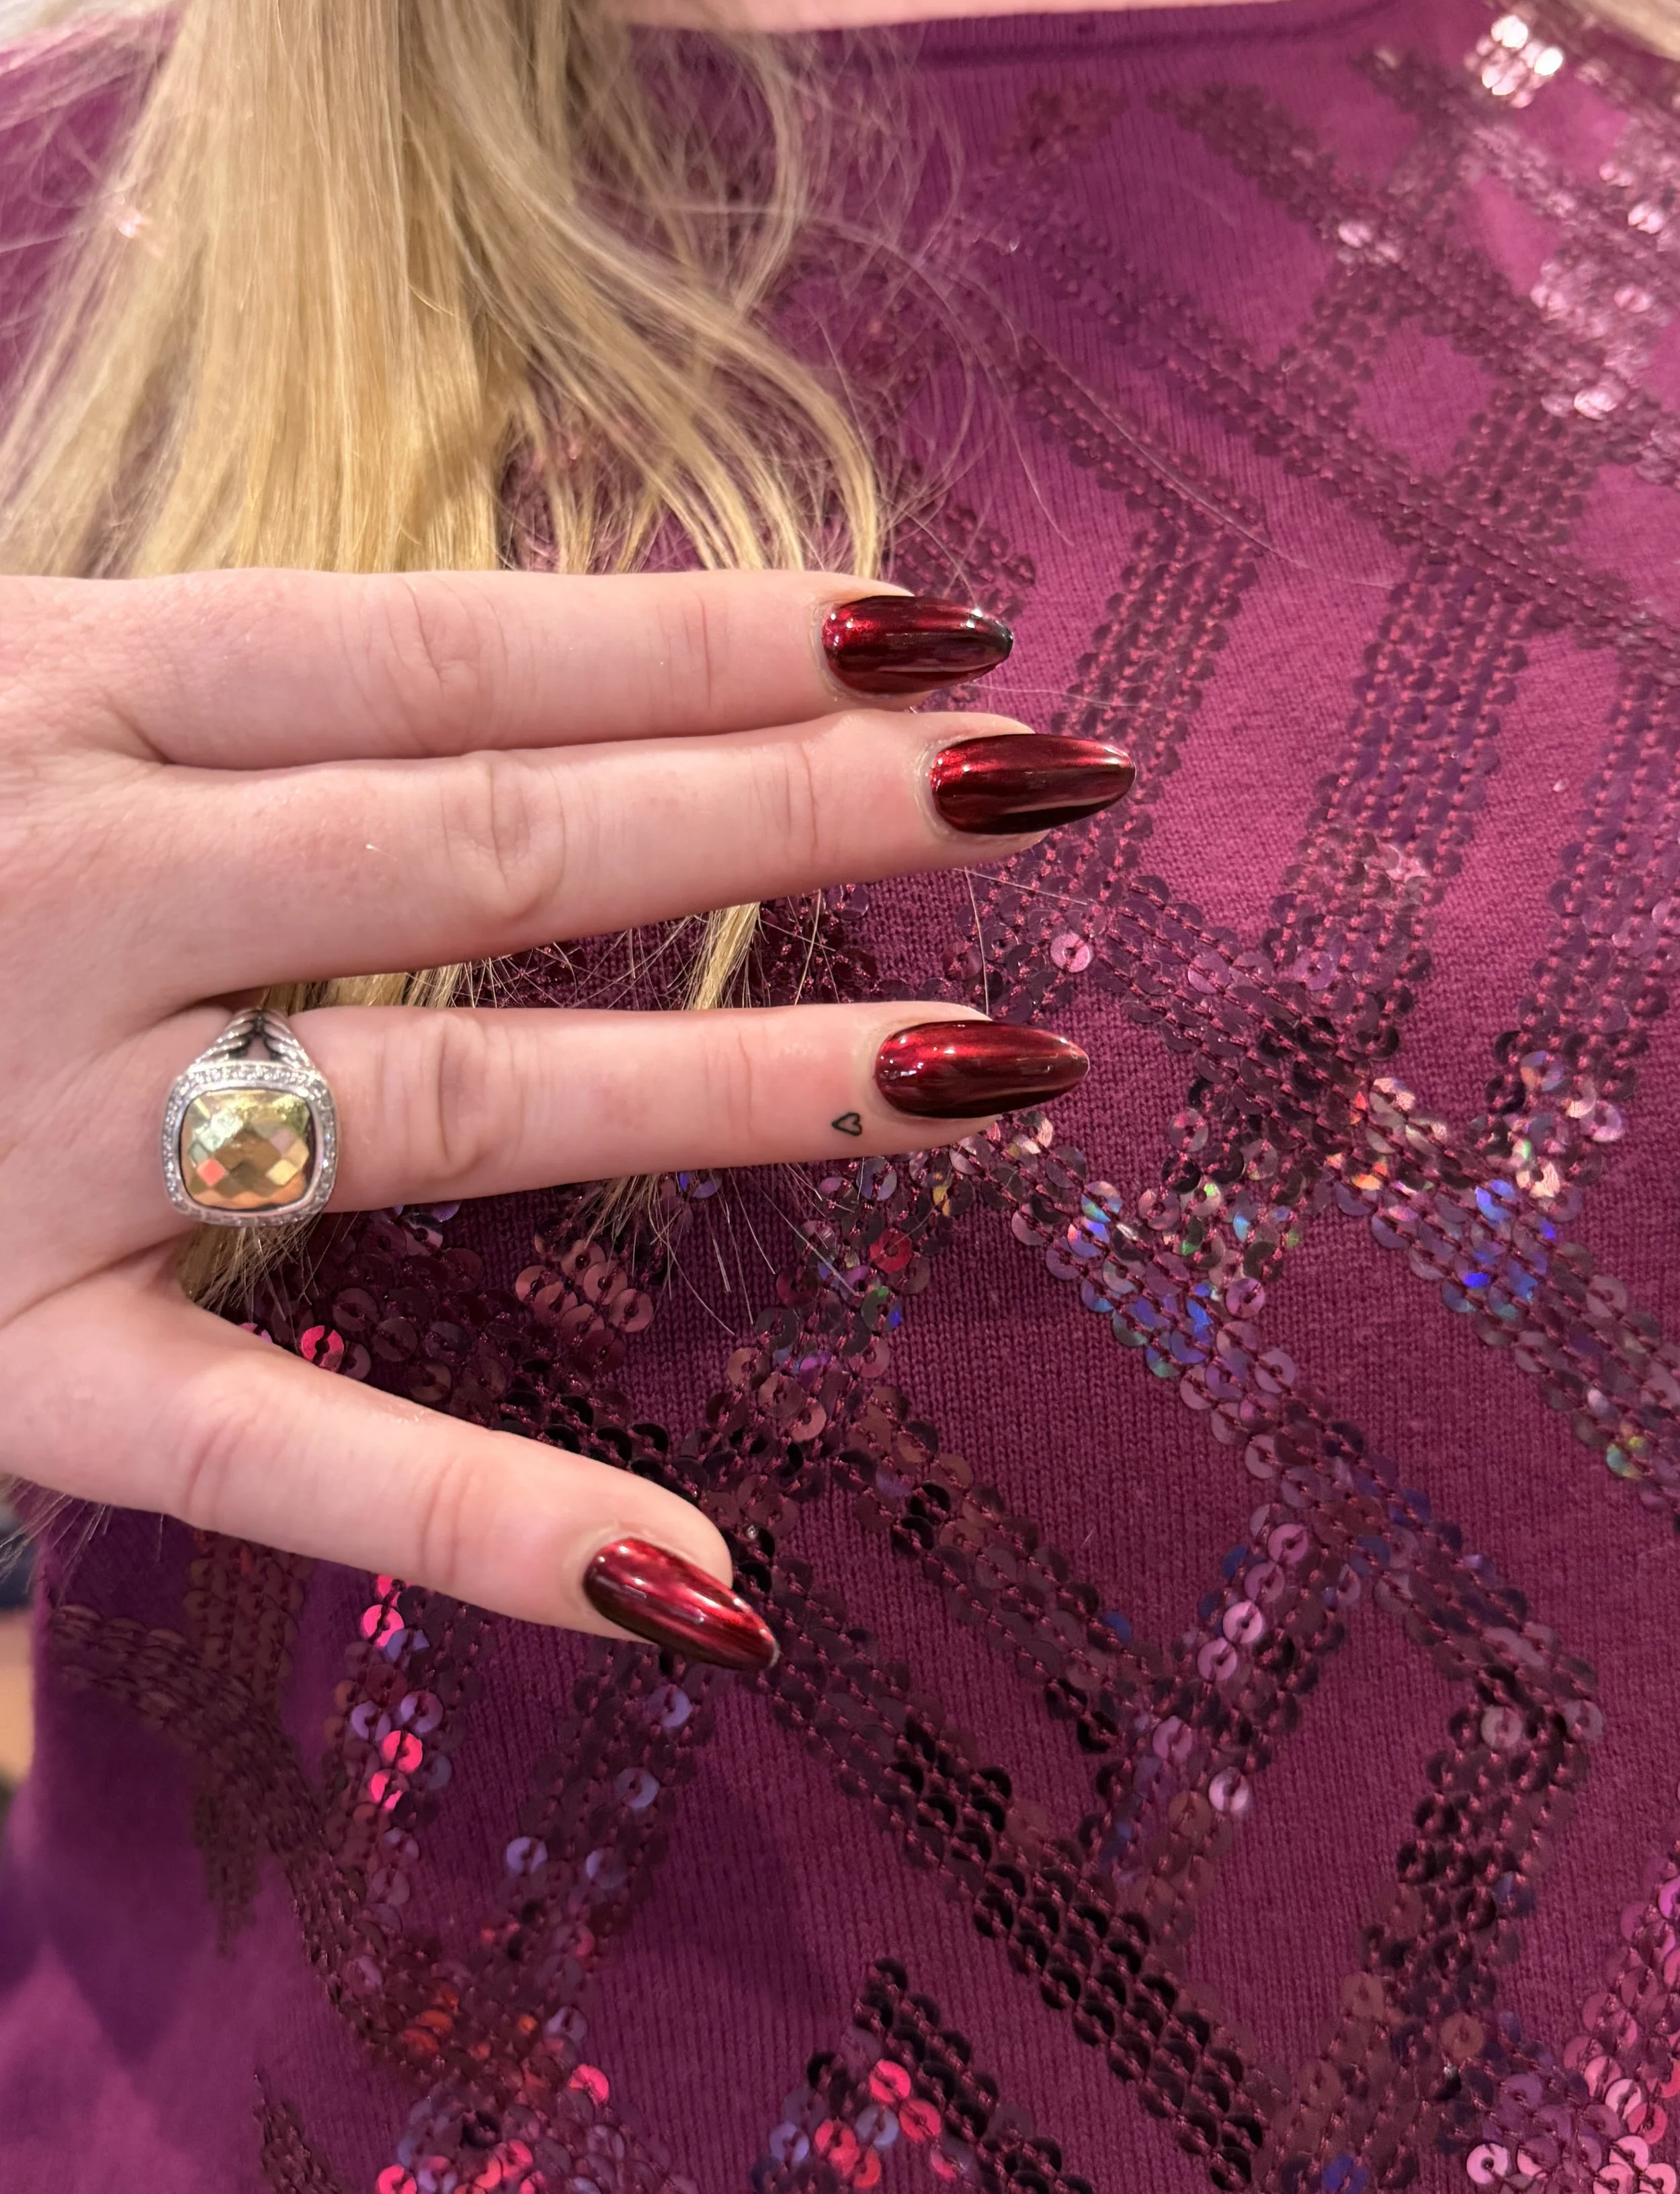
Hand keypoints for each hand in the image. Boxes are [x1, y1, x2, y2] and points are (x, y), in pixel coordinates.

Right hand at [0, 568, 1130, 1663]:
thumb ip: (204, 711)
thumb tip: (481, 696)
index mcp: (80, 693)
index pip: (452, 654)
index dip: (703, 641)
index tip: (933, 632)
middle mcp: (88, 888)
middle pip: (508, 843)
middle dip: (797, 806)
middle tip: (1051, 782)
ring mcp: (42, 1135)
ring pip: (454, 1104)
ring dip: (744, 1087)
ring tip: (1003, 1070)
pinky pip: (258, 1448)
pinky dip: (475, 1512)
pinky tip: (703, 1576)